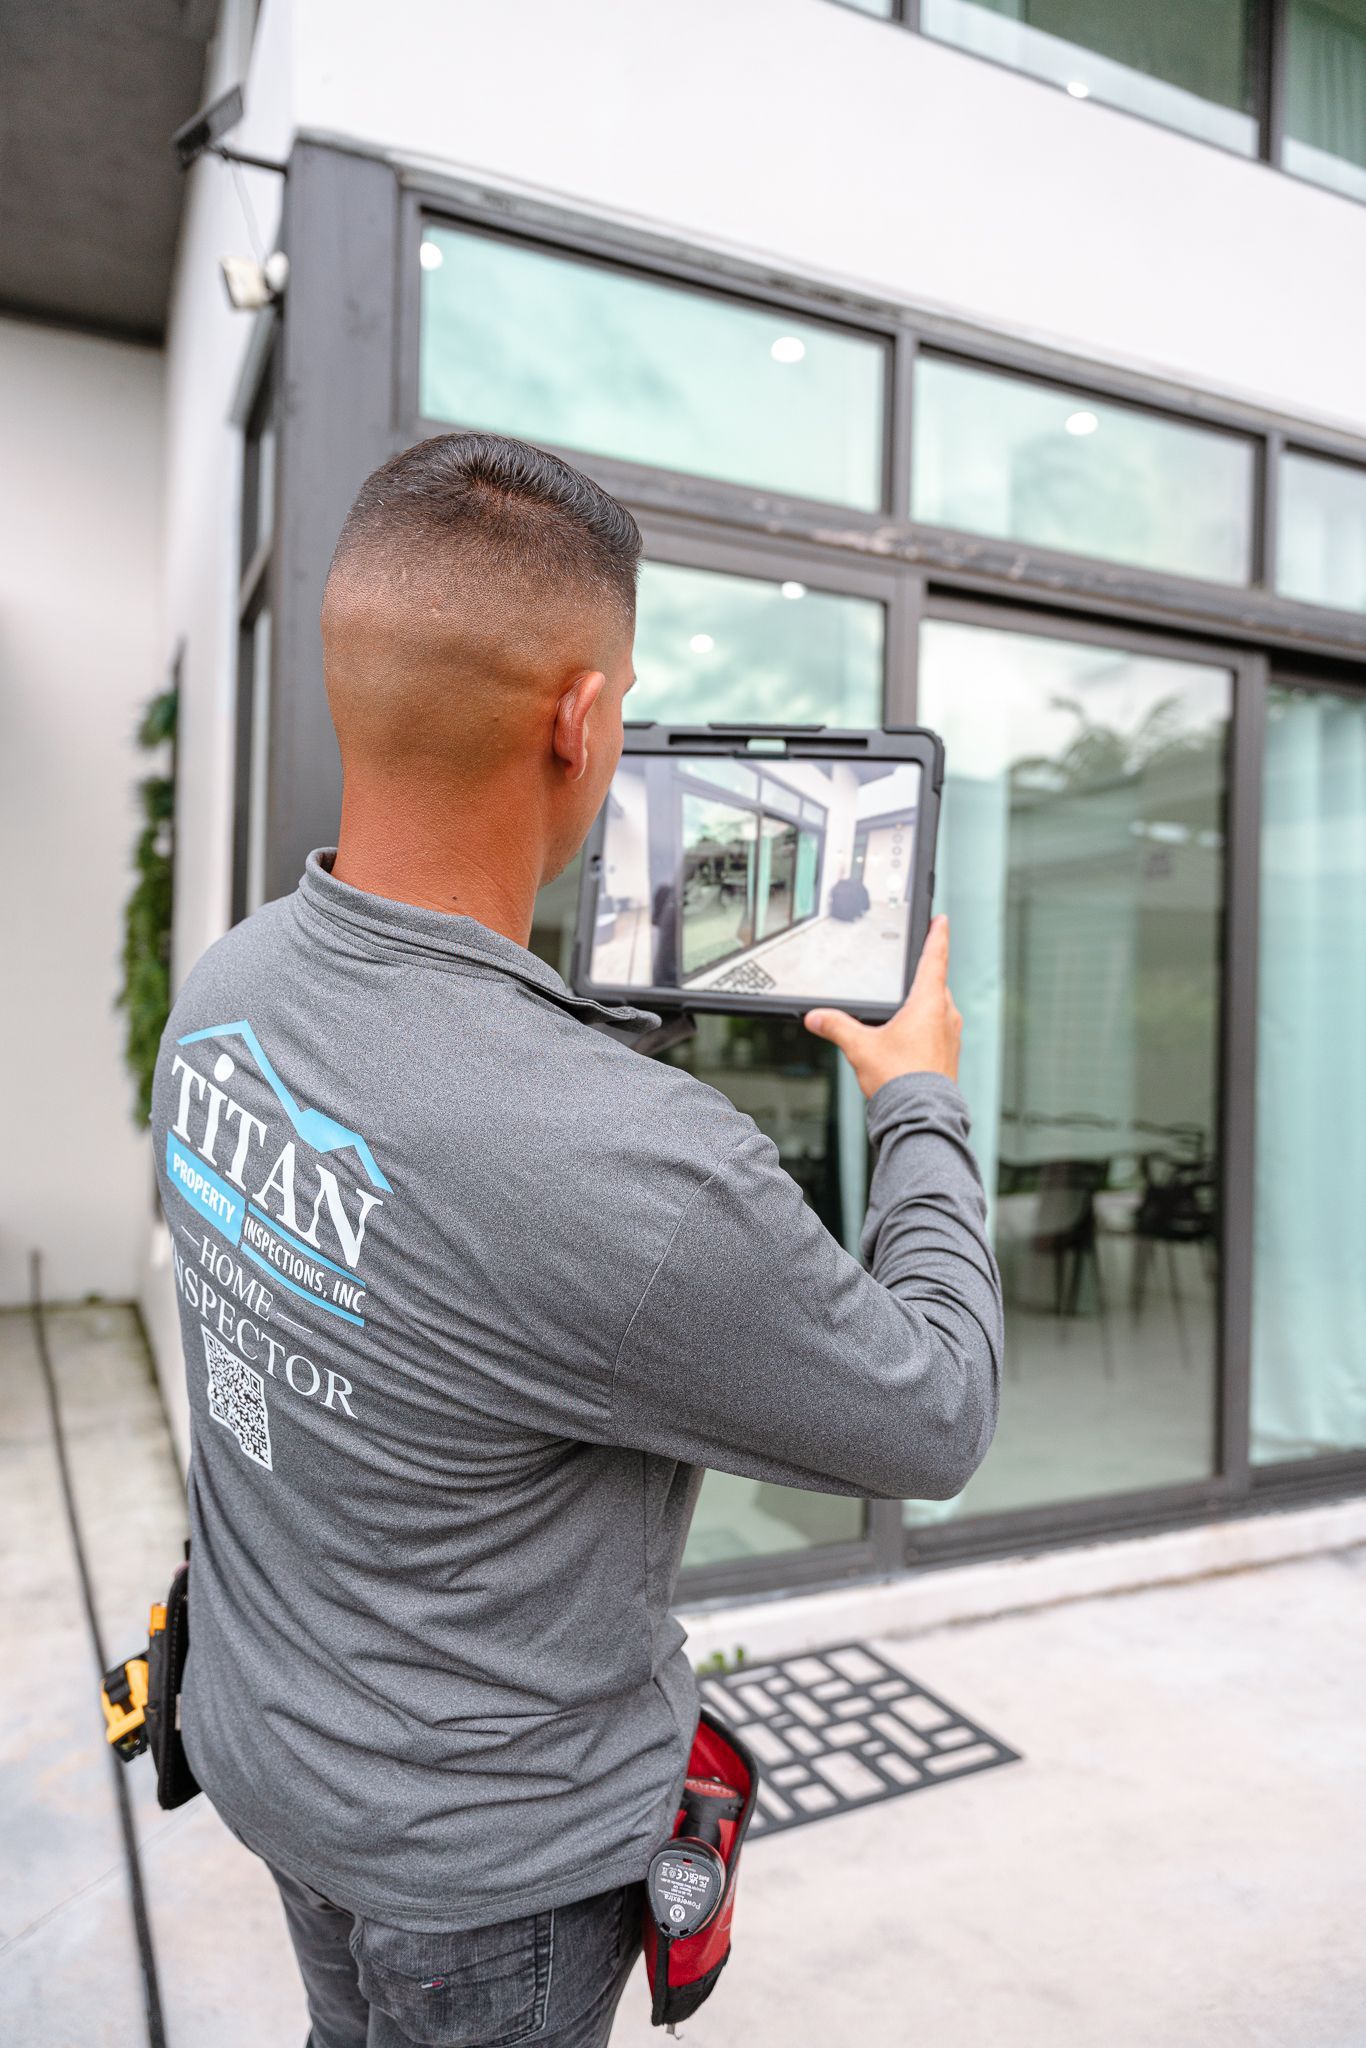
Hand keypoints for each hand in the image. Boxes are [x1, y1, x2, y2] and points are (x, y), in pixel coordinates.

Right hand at [804, 915, 961, 1098]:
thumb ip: (836, 1027)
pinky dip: (925, 1027)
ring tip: (901, 1011)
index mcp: (928, 1003)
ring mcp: (951, 1035)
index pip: (935, 958)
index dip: (937, 935)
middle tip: (911, 968)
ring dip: (923, 1004)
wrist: (921, 1115)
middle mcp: (946, 1015)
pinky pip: (939, 1030)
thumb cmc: (899, 1079)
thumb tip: (816, 1017)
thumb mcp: (860, 1047)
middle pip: (936, 983)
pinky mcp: (949, 1054)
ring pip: (938, 1008)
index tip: (941, 920)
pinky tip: (907, 1040)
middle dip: (923, 975)